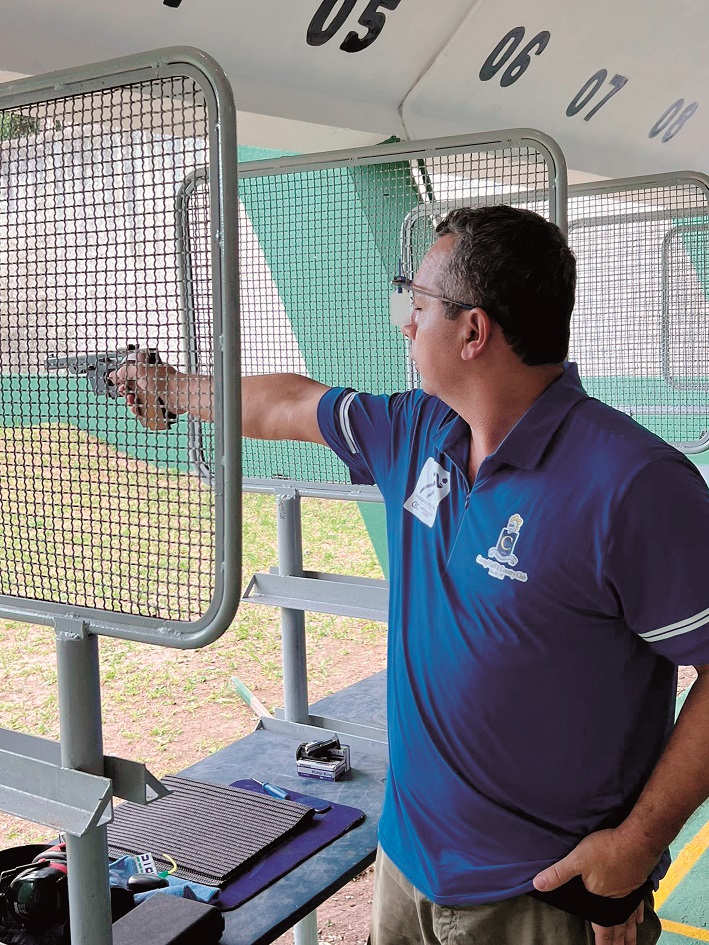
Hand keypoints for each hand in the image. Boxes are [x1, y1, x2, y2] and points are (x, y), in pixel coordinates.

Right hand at [111, 349, 182, 431]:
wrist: (178, 394)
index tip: (118, 383)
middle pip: (132, 387)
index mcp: (147, 369)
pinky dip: (139, 409)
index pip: (130, 373)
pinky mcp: (158, 403)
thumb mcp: (139, 371)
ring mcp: (155, 392)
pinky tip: (136, 409)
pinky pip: (145, 408)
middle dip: (125, 391)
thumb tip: (113, 374)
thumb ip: (125, 371)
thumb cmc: (164, 380)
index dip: (122, 378)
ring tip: (131, 401)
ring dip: (131, 401)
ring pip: (138, 399)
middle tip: (124, 393)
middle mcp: (151, 380)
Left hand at [532, 828, 657, 944]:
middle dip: (619, 943)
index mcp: (602, 903)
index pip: (602, 931)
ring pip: (630, 920)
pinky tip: (639, 918)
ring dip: (629, 934)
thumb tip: (539, 884)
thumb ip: (558, 873)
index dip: (602, 943)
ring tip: (631, 943)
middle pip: (619, 930)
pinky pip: (638, 905)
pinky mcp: (638, 884)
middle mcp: (618, 903)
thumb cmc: (607, 849)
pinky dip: (637, 914)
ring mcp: (629, 895)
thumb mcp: (576, 859)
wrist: (636, 840)